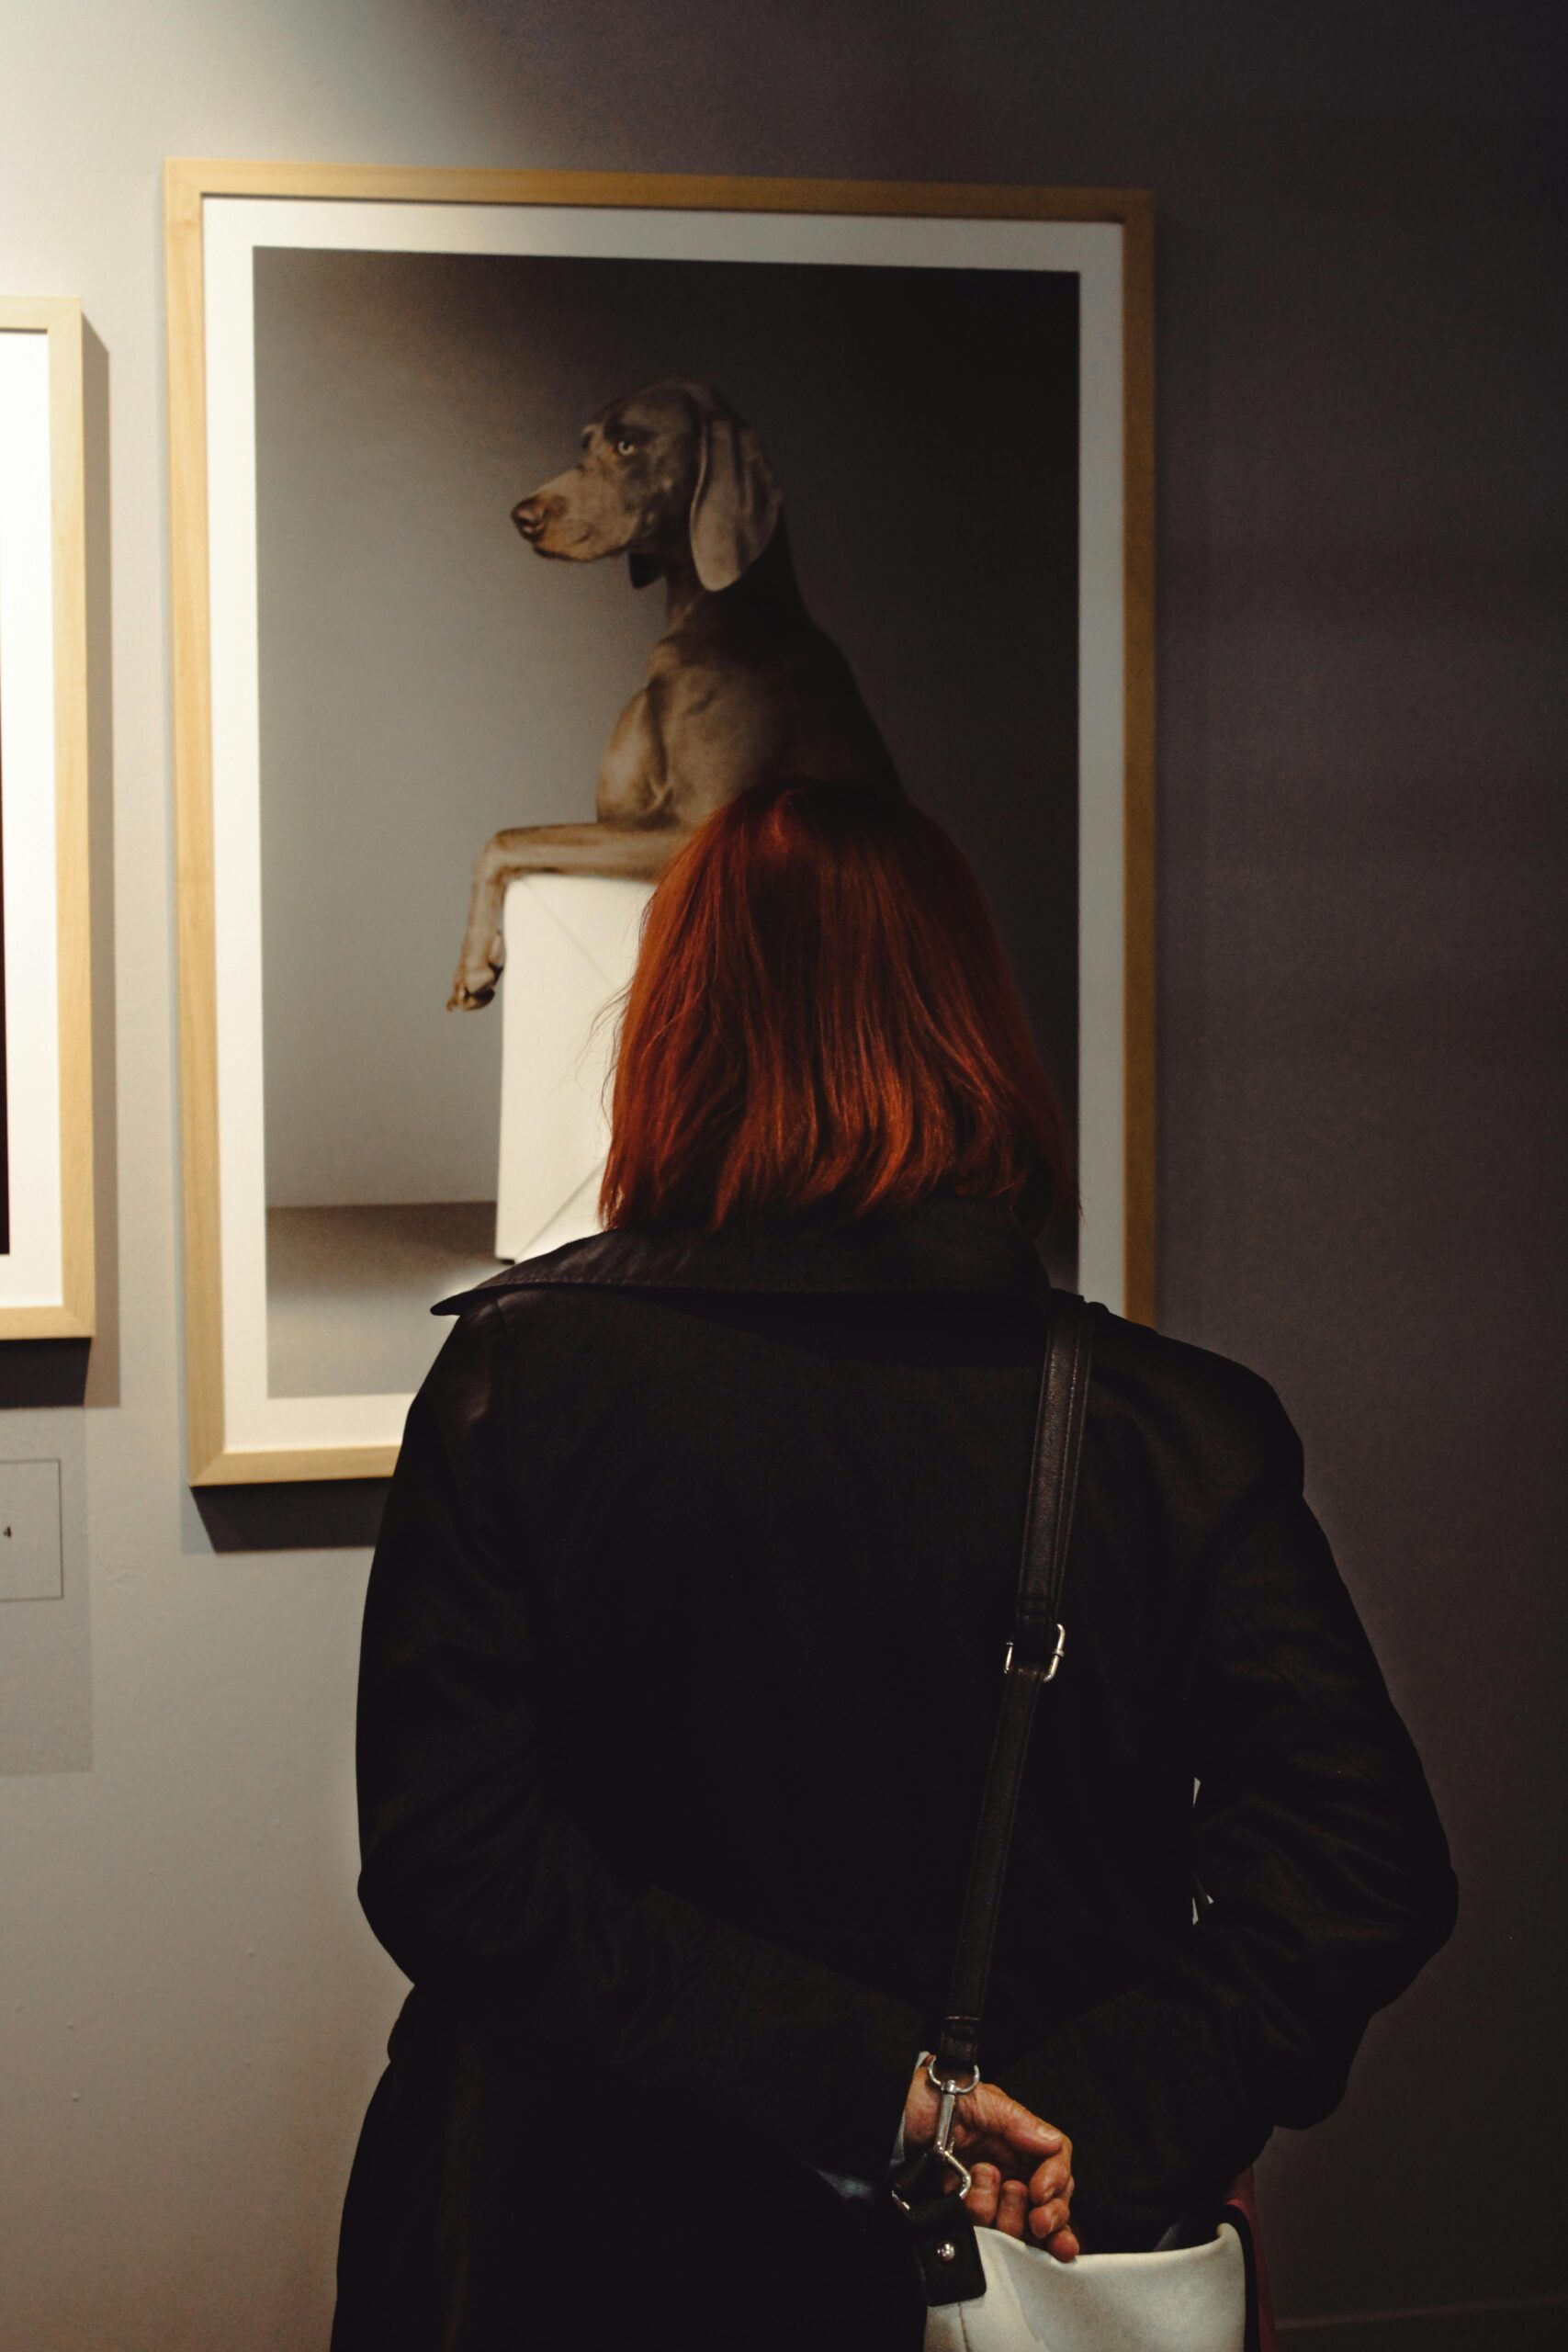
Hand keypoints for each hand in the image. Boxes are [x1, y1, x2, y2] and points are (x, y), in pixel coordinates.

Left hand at [903, 2062, 1078, 2262]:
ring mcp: (988, 2195)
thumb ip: (1017, 2121)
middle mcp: (1008, 2169)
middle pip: (1051, 2203)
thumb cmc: (926, 2099)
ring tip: (981, 2185)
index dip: (1057, 2179)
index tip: (1042, 2192)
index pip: (1055, 2162)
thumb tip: (1052, 2143)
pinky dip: (984, 2225)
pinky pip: (987, 2234)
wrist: (886, 2120)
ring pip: (1023, 2225)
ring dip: (1009, 2215)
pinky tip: (969, 2205)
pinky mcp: (964, 2216)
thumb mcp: (975, 2098)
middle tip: (1039, 2222)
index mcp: (1016, 2140)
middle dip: (1052, 2217)